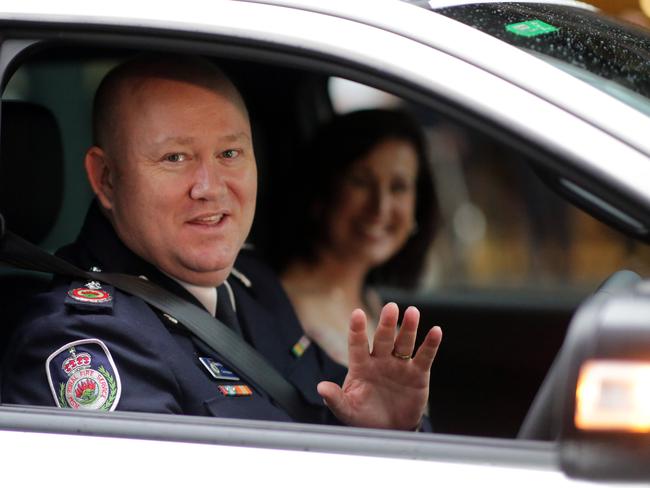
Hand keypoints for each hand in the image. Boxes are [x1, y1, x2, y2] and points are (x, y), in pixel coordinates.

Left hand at [317, 302, 441, 429]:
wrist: (389, 430)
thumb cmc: (365, 417)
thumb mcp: (348, 410)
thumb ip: (335, 399)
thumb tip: (321, 387)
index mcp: (361, 366)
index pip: (357, 344)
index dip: (357, 330)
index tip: (357, 314)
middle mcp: (380, 360)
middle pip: (383, 339)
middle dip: (387, 324)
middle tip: (391, 307)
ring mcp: (399, 365)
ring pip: (404, 342)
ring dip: (409, 328)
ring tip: (412, 312)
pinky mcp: (417, 373)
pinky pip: (424, 356)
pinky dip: (430, 344)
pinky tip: (436, 331)